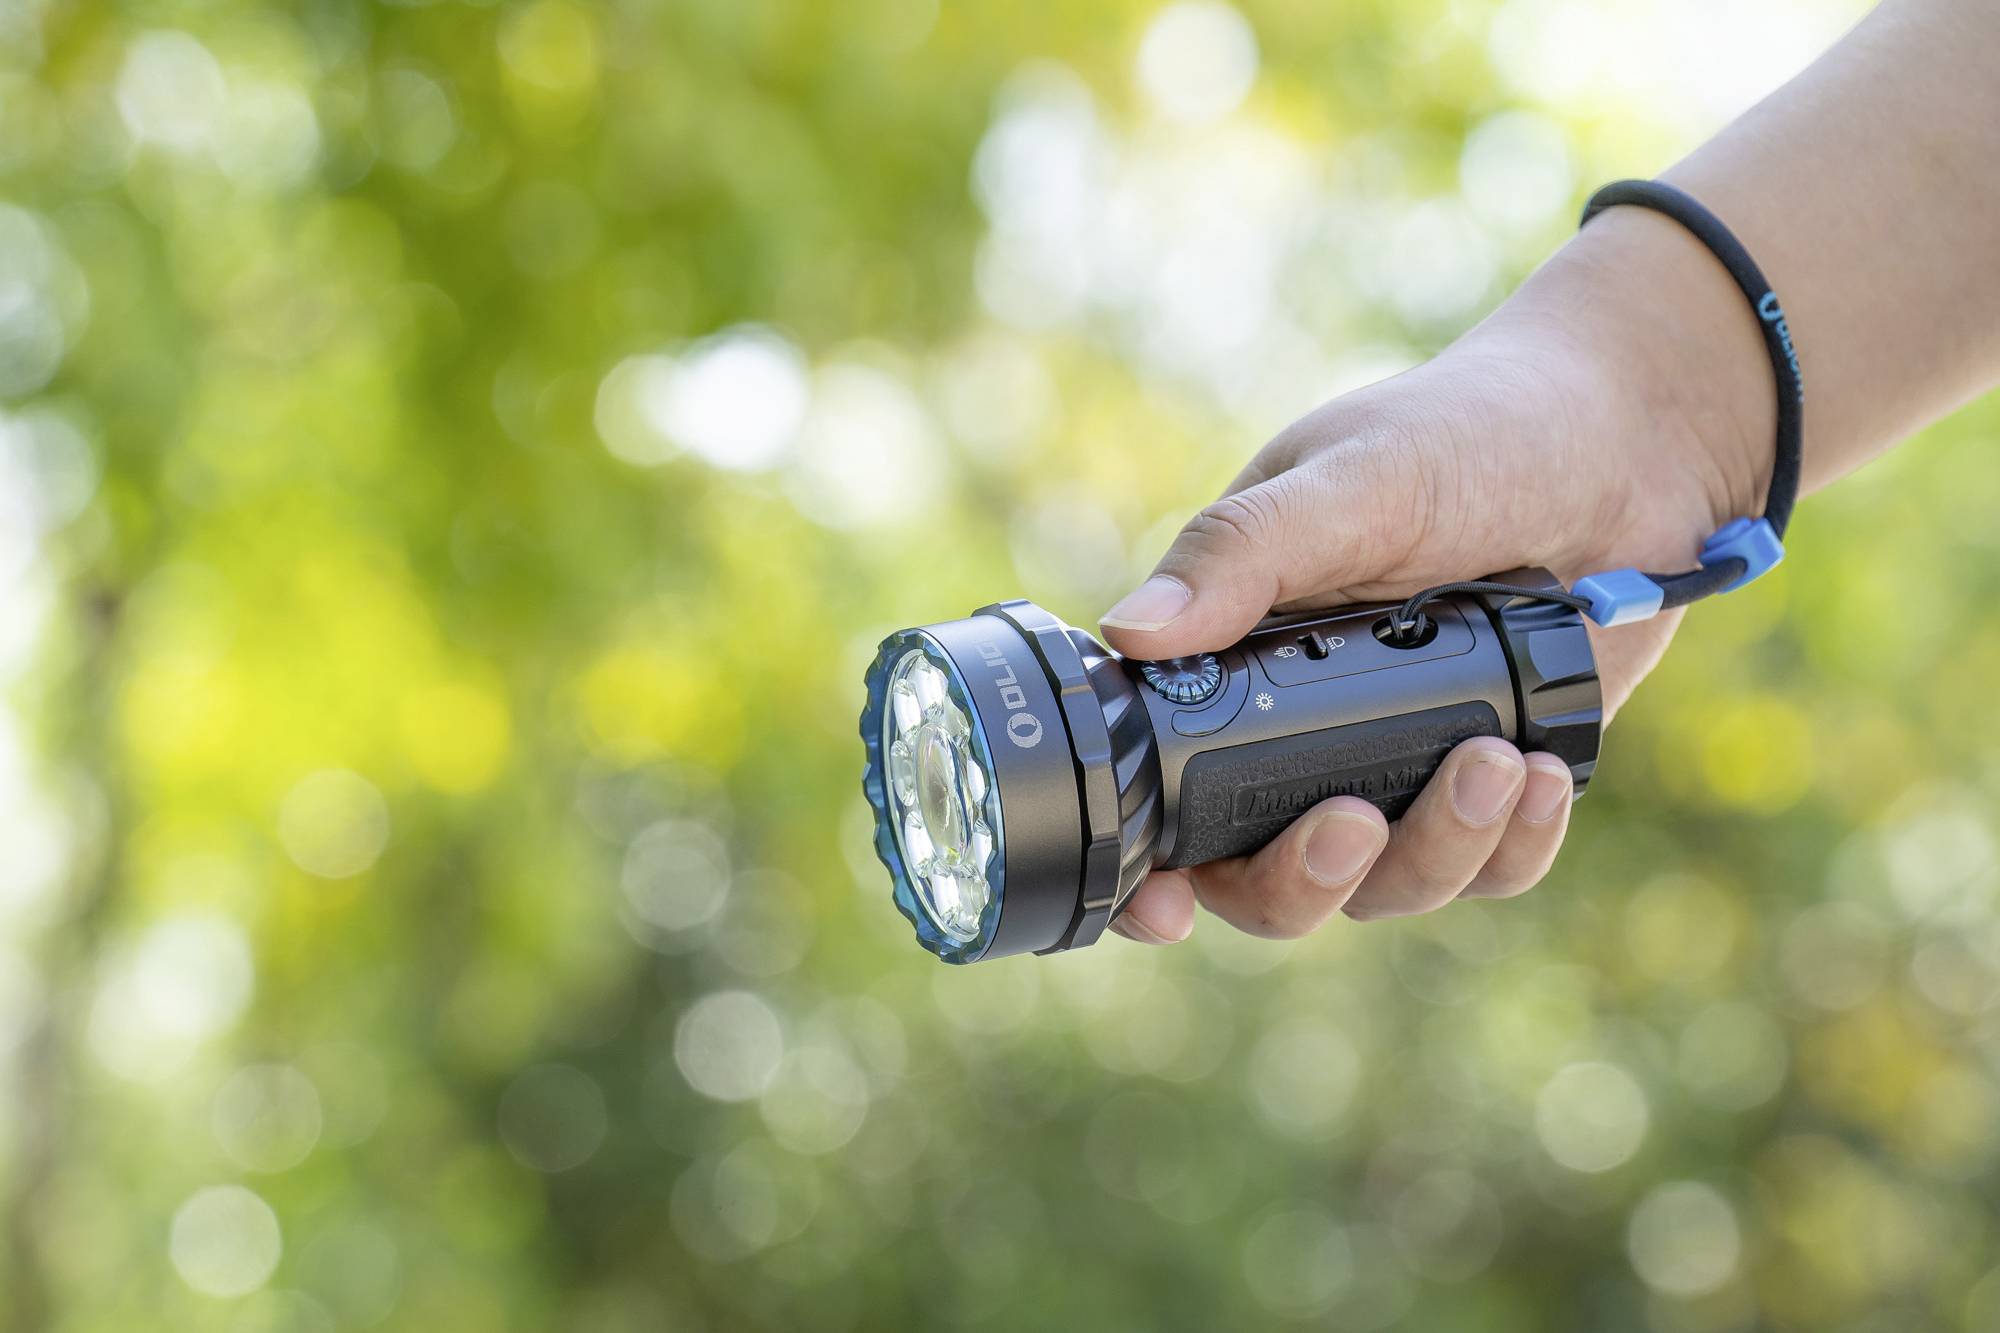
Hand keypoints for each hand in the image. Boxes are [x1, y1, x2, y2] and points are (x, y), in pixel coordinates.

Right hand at [1099, 209, 1773, 943]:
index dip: (1144, 871)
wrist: (1632, 440)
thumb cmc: (1473, 432)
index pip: (1159, 787)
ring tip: (1497, 762)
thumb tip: (1130, 630)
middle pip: (1263, 877)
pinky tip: (1544, 777)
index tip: (1162, 908)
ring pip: (1384, 885)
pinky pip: (1488, 868)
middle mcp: (1301, 728)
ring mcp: (1399, 764)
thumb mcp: (1355, 479)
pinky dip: (1514, 843)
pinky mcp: (1492, 783)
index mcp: (1235, 655)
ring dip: (1435, 848)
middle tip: (1355, 824)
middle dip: (1304, 878)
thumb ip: (1245, 552)